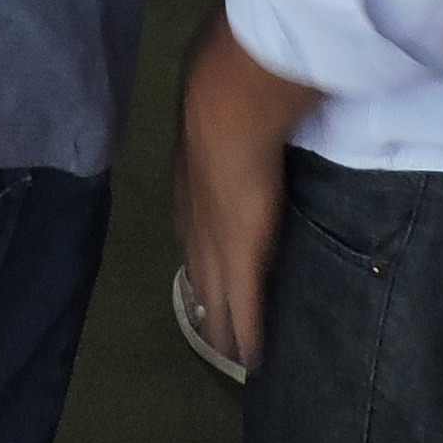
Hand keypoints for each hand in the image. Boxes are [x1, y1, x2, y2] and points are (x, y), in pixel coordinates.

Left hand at [175, 17, 315, 373]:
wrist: (228, 103)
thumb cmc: (224, 86)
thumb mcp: (215, 93)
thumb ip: (226, 97)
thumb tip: (238, 82)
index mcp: (188, 181)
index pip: (193, 227)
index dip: (200, 252)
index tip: (204, 269)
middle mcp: (193, 218)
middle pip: (198, 270)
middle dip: (206, 298)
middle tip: (214, 327)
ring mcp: (213, 242)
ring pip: (217, 298)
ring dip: (223, 325)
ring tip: (230, 352)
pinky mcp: (240, 260)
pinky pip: (244, 310)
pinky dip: (248, 335)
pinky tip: (254, 359)